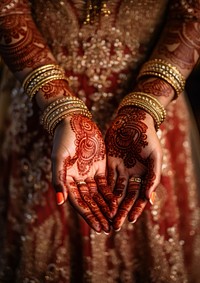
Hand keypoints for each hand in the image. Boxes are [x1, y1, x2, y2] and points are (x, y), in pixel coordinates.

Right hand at [51, 114, 116, 232]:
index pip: (79, 203)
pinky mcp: (100, 166)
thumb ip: (58, 179)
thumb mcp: (58, 158)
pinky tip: (117, 203)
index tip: (97, 228)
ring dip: (106, 208)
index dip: (88, 216)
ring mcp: (90, 174)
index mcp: (67, 180)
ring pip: (99, 195)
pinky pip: (106, 183)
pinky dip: (111, 193)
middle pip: (90, 202)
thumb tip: (60, 202)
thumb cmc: (63, 139)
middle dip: (99, 215)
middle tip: (109, 229)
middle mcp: (78, 180)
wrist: (74, 122)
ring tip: (114, 219)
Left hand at [105, 106, 161, 230]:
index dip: (135, 209)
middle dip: (120, 211)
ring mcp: (120, 169)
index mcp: (145, 175)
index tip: (129, 221)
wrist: (133, 119)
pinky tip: (96, 200)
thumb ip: (153, 178)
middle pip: (125, 197)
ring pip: (114, 191)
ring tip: (104, 217)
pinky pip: (105, 178)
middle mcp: (132, 175)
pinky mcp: (109, 162)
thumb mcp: (155, 157)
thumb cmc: (148, 136)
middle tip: (113, 226)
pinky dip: (102, 189)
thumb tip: (150, 200)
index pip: (139, 197)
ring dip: (109, 204)